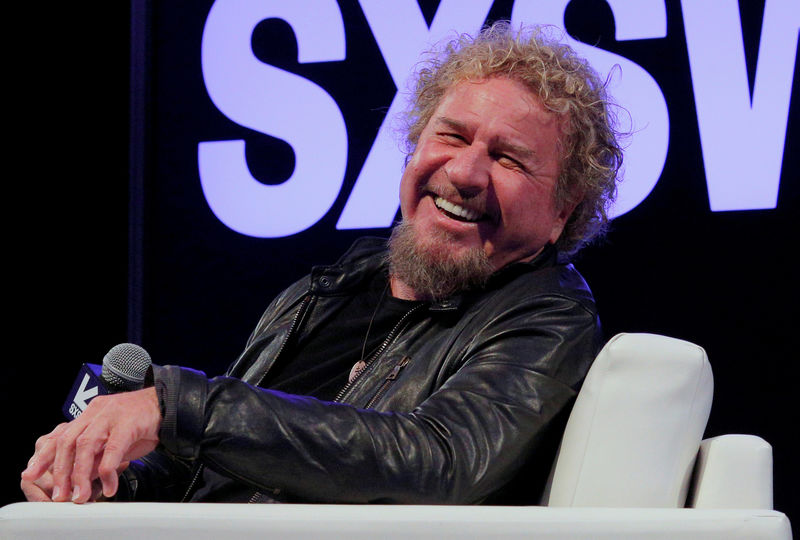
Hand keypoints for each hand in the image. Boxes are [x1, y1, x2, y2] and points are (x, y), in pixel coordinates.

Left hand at [21, 387, 159, 502]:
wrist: (171, 405)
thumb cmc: (144, 422)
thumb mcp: (114, 439)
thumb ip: (97, 455)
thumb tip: (81, 478)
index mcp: (90, 414)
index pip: (60, 434)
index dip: (44, 455)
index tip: (32, 473)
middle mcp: (96, 412)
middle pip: (67, 441)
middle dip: (60, 471)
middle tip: (60, 494)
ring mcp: (111, 415)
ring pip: (85, 446)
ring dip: (80, 474)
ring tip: (81, 495)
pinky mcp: (128, 423)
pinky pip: (112, 450)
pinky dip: (108, 471)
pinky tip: (110, 485)